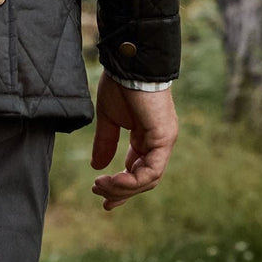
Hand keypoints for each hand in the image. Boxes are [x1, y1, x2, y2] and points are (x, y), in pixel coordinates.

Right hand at [90, 73, 177, 210]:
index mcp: (146, 138)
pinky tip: (114, 180)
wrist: (129, 64)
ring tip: (101, 186)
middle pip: (143, 180)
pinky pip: (151, 170)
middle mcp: (158, 144)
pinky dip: (133, 180)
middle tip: (101, 197)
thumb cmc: (119, 85)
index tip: (102, 195)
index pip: (137, 171)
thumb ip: (105, 142)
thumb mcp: (108, 118)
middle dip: (121, 192)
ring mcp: (164, 142)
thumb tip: (96, 166)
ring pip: (148, 179)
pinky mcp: (164, 139)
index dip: (121, 186)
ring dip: (123, 188)